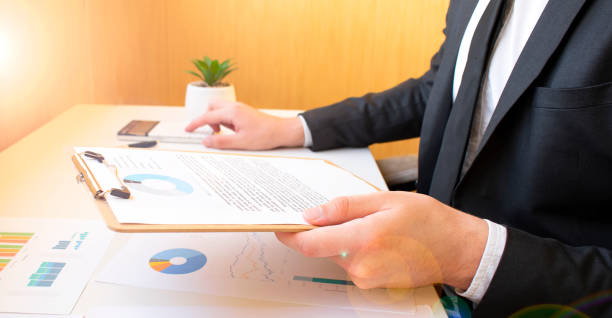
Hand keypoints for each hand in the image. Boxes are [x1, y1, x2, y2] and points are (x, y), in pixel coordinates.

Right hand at [185, 101, 304, 149]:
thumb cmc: (265, 136)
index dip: (195, 123)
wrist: (281, 131)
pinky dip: (224, 120)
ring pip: (219, 109)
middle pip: (211, 107)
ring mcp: (239, 108)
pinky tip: (232, 131)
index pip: (207, 116)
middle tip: (212, 133)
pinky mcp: (243, 111)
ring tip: (225, 133)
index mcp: (232, 112)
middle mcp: (235, 106)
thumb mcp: (240, 142)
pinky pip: (227, 112)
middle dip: (207, 119)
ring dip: (216, 120)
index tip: (188, 129)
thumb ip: (221, 141)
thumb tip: (206, 141)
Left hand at [276, 191, 487, 289]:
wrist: (456, 249)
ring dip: (342, 238)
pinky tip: (376, 237)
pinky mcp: (371, 284)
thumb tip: (311, 215)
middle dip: (324, 229)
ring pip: (336, 254)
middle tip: (343, 211)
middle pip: (322, 247)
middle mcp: (360, 265)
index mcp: (362, 240)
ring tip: (371, 222)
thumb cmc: (427, 220)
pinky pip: (350, 262)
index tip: (280, 225)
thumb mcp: (386, 201)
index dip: (290, 235)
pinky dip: (354, 248)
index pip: (311, 243)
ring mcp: (366, 278)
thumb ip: (345, 207)